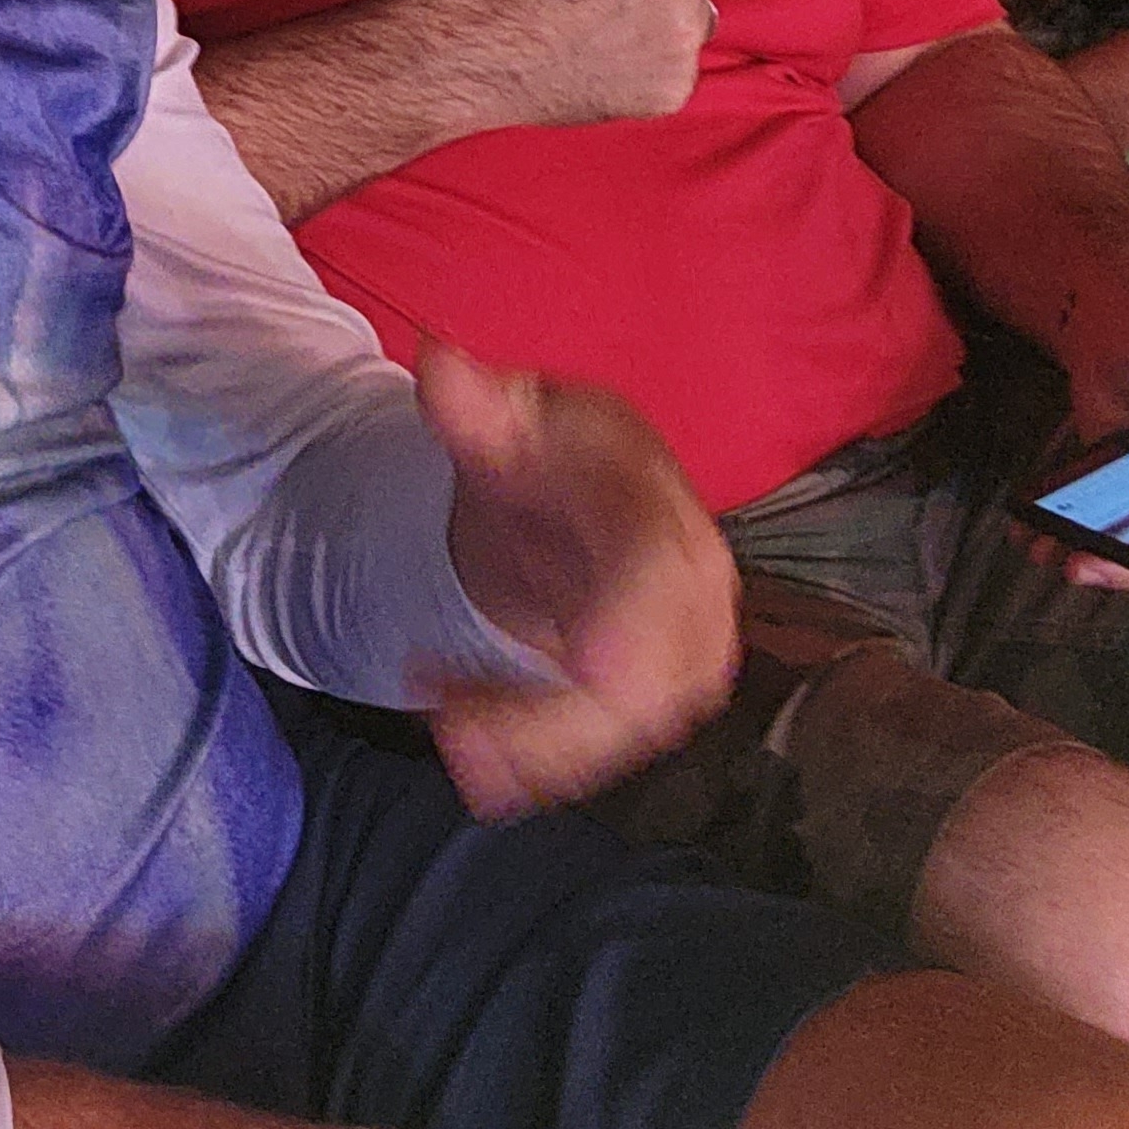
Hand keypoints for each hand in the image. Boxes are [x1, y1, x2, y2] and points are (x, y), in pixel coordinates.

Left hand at [426, 339, 737, 818]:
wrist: (573, 497)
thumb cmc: (550, 453)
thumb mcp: (512, 419)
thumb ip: (475, 408)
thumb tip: (438, 366)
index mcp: (657, 507)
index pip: (663, 570)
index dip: (638, 624)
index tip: (596, 672)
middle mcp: (690, 589)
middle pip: (656, 677)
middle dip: (567, 722)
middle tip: (464, 741)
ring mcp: (677, 651)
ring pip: (625, 727)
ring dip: (541, 751)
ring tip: (457, 753)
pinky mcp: (648, 698)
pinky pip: (600, 747)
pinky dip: (536, 762)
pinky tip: (476, 761)